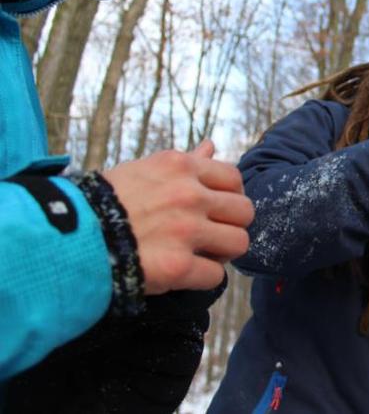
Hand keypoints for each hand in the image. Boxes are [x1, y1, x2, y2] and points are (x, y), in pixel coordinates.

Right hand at [102, 140, 253, 294]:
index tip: (213, 209)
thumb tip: (211, 145)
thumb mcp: (143, 171)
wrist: (66, 239)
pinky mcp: (179, 267)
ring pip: (238, 243)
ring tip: (200, 254)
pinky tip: (183, 274)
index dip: (228, 197)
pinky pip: (216, 276)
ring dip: (222, 253)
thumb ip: (185, 162)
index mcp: (180, 168)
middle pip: (244, 212)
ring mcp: (186, 231)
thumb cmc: (103, 203)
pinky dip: (202, 278)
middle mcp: (189, 196)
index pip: (234, 179)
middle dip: (230, 225)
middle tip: (209, 235)